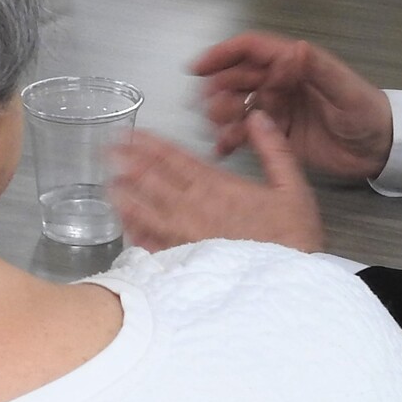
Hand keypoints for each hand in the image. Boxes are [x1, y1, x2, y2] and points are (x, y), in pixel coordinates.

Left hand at [110, 116, 324, 252]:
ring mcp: (188, 236)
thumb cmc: (294, 238)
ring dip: (128, 195)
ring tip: (108, 184)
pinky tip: (125, 227)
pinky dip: (138, 234)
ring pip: (149, 212)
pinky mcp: (188, 261)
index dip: (150, 145)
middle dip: (130, 164)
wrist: (291, 284)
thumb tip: (257, 116)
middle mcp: (198, 209)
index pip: (177, 159)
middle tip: (107, 151)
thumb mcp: (293, 187)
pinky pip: (155, 246)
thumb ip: (274, 149)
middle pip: (155, 181)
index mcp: (219, 188)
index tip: (130, 134)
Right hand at [190, 32, 393, 177]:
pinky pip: (246, 134)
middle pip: (237, 77)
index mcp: (293, 64)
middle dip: (218, 87)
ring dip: (221, 112)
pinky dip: (231, 139)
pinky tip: (222, 149)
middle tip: (208, 105)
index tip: (199, 67)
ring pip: (237, 105)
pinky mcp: (276, 135)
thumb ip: (318, 69)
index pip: (251, 50)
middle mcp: (279, 83)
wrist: (383, 148)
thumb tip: (292, 48)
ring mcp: (276, 109)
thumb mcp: (346, 89)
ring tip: (217, 126)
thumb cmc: (367, 112)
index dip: (223, 54)